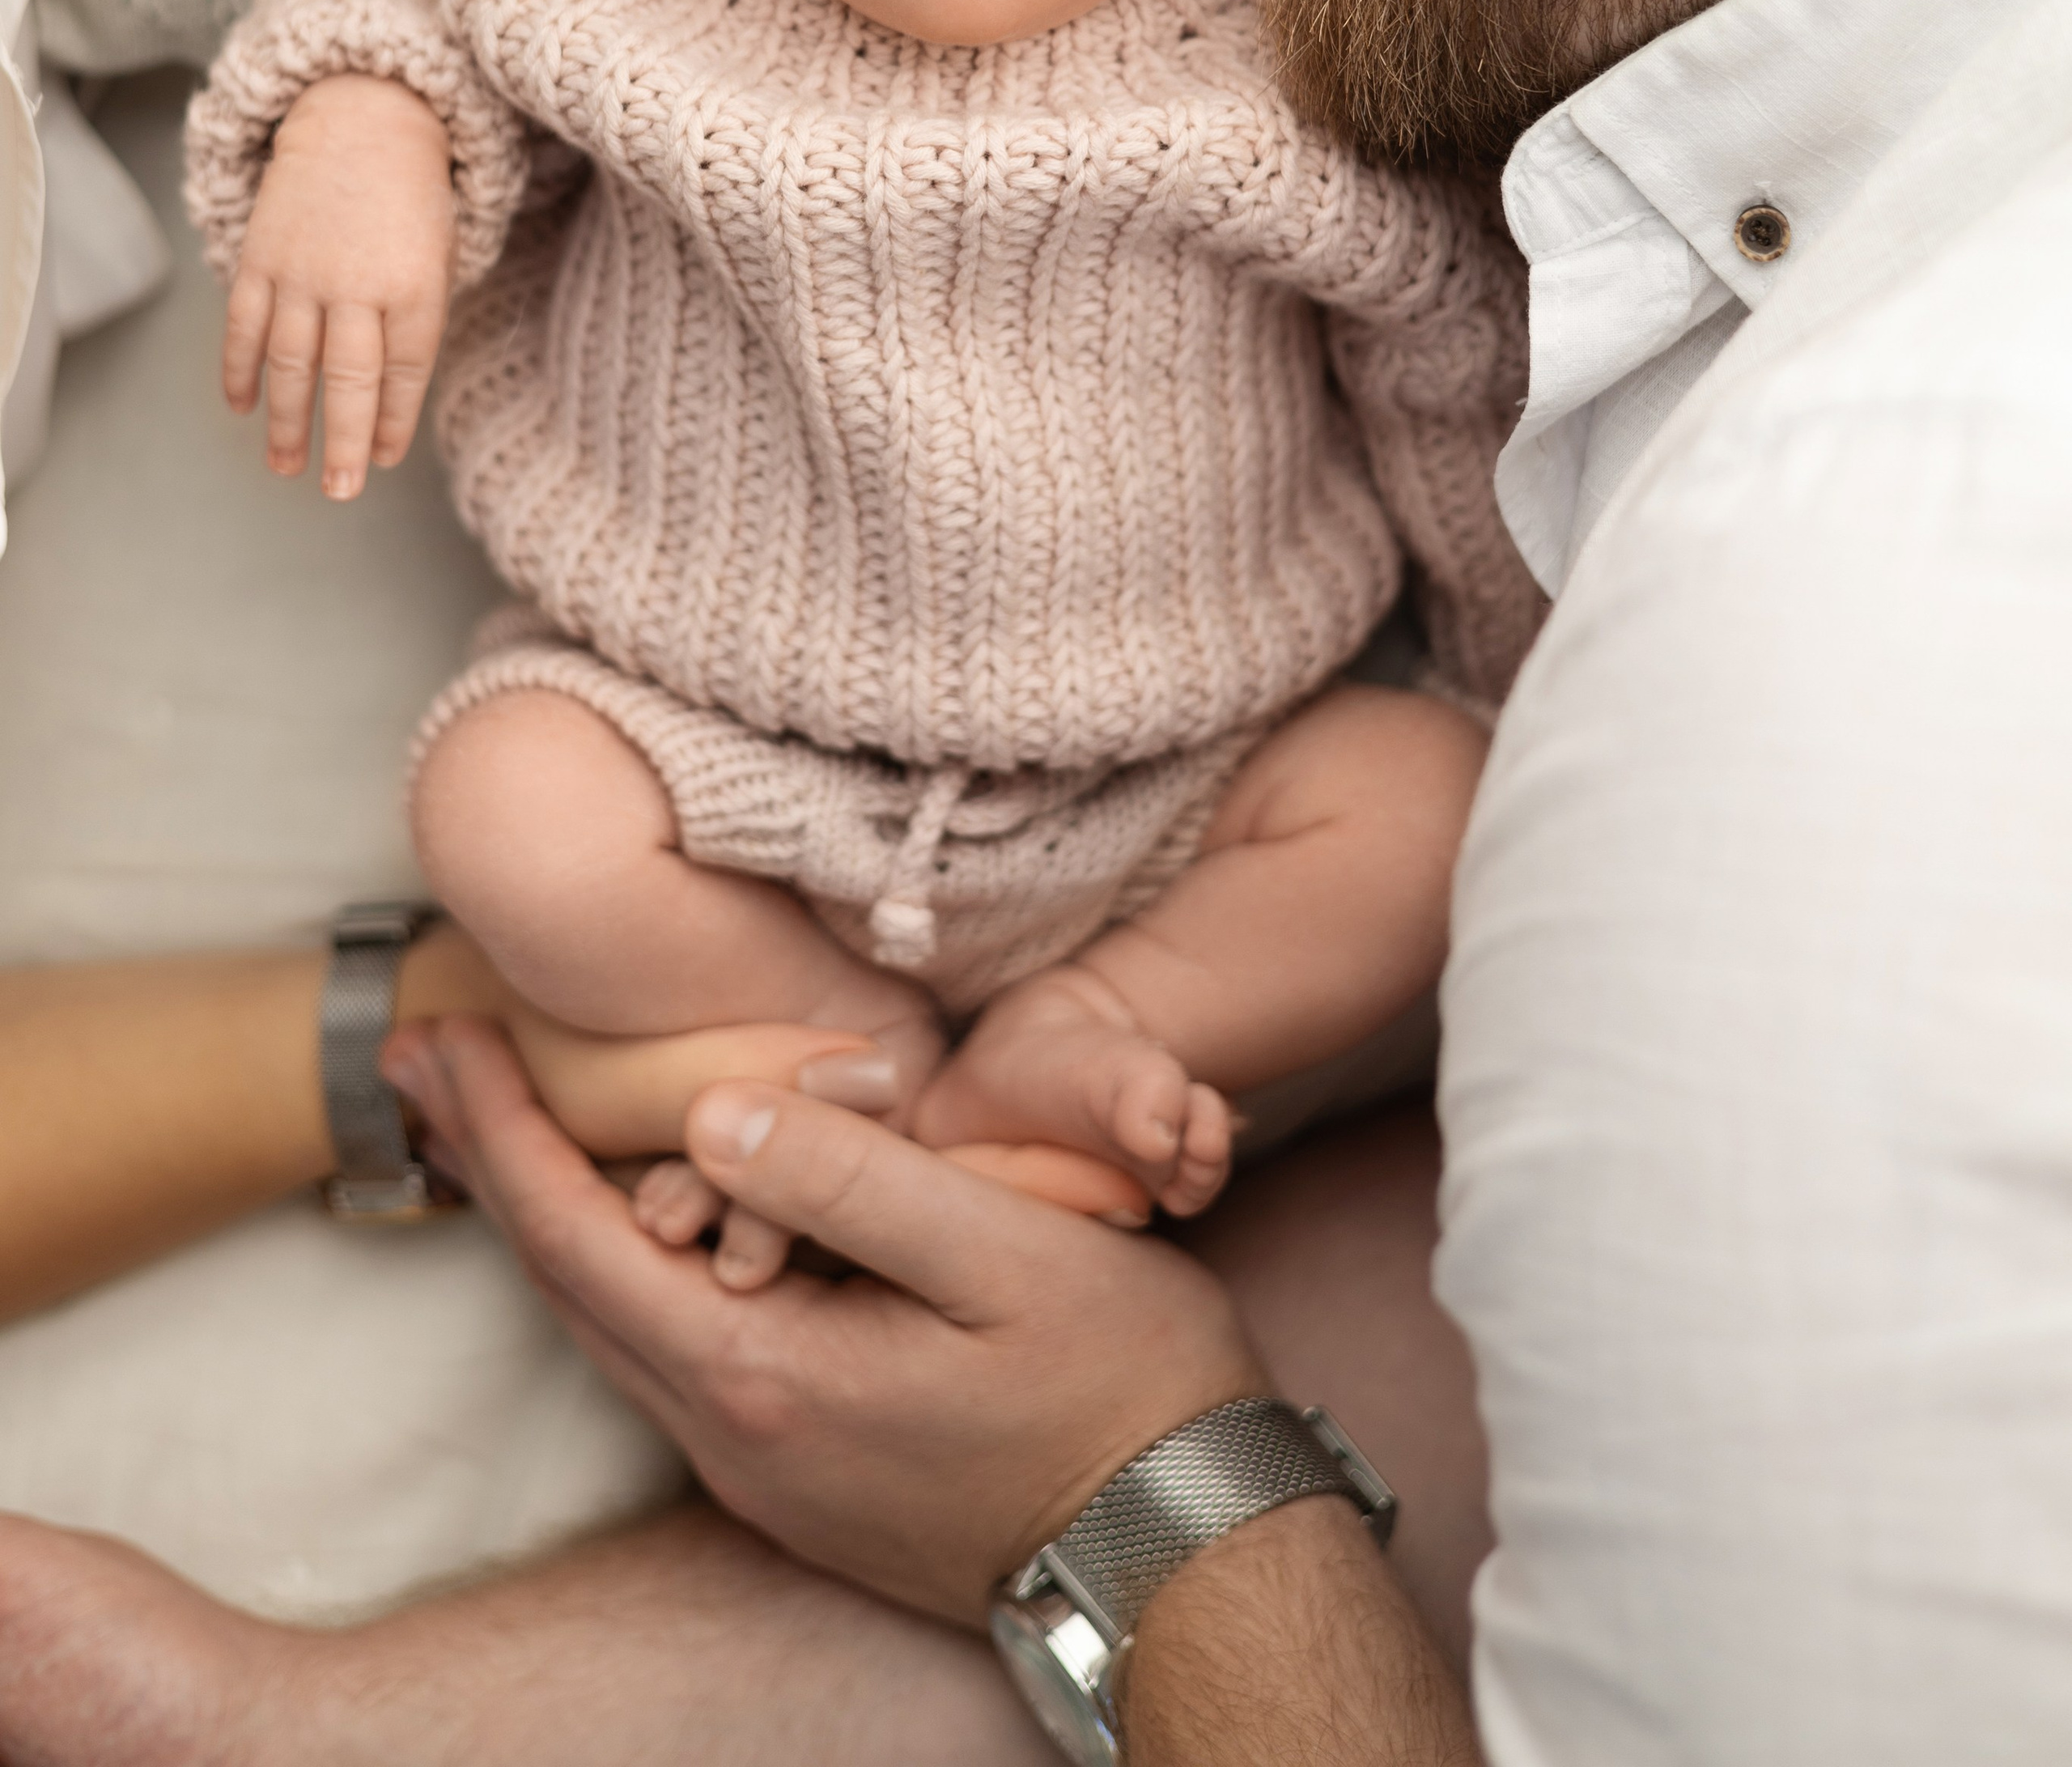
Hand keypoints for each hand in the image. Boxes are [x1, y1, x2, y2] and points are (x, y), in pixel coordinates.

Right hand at [223, 74, 455, 498]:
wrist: (363, 113)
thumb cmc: (413, 192)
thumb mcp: (441, 250)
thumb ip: (419, 315)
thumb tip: (393, 388)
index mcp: (416, 285)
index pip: (405, 373)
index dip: (393, 421)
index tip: (383, 458)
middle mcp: (358, 285)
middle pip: (349, 381)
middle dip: (343, 443)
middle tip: (338, 491)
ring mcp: (303, 272)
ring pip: (289, 364)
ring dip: (285, 421)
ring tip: (287, 466)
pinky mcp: (261, 257)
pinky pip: (244, 326)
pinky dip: (239, 370)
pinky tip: (240, 407)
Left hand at [384, 1014, 1265, 1622]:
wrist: (1182, 1549)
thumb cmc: (1119, 1386)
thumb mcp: (1003, 1254)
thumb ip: (854, 1180)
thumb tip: (713, 1109)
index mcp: (766, 1374)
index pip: (583, 1239)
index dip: (503, 1132)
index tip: (443, 1038)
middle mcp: (736, 1436)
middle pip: (570, 1284)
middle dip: (495, 1161)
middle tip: (433, 1056)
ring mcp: (766, 1465)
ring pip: (616, 1320)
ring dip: (553, 1210)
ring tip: (506, 1119)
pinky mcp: (804, 1469)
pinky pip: (673, 1346)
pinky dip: (623, 1259)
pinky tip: (638, 1209)